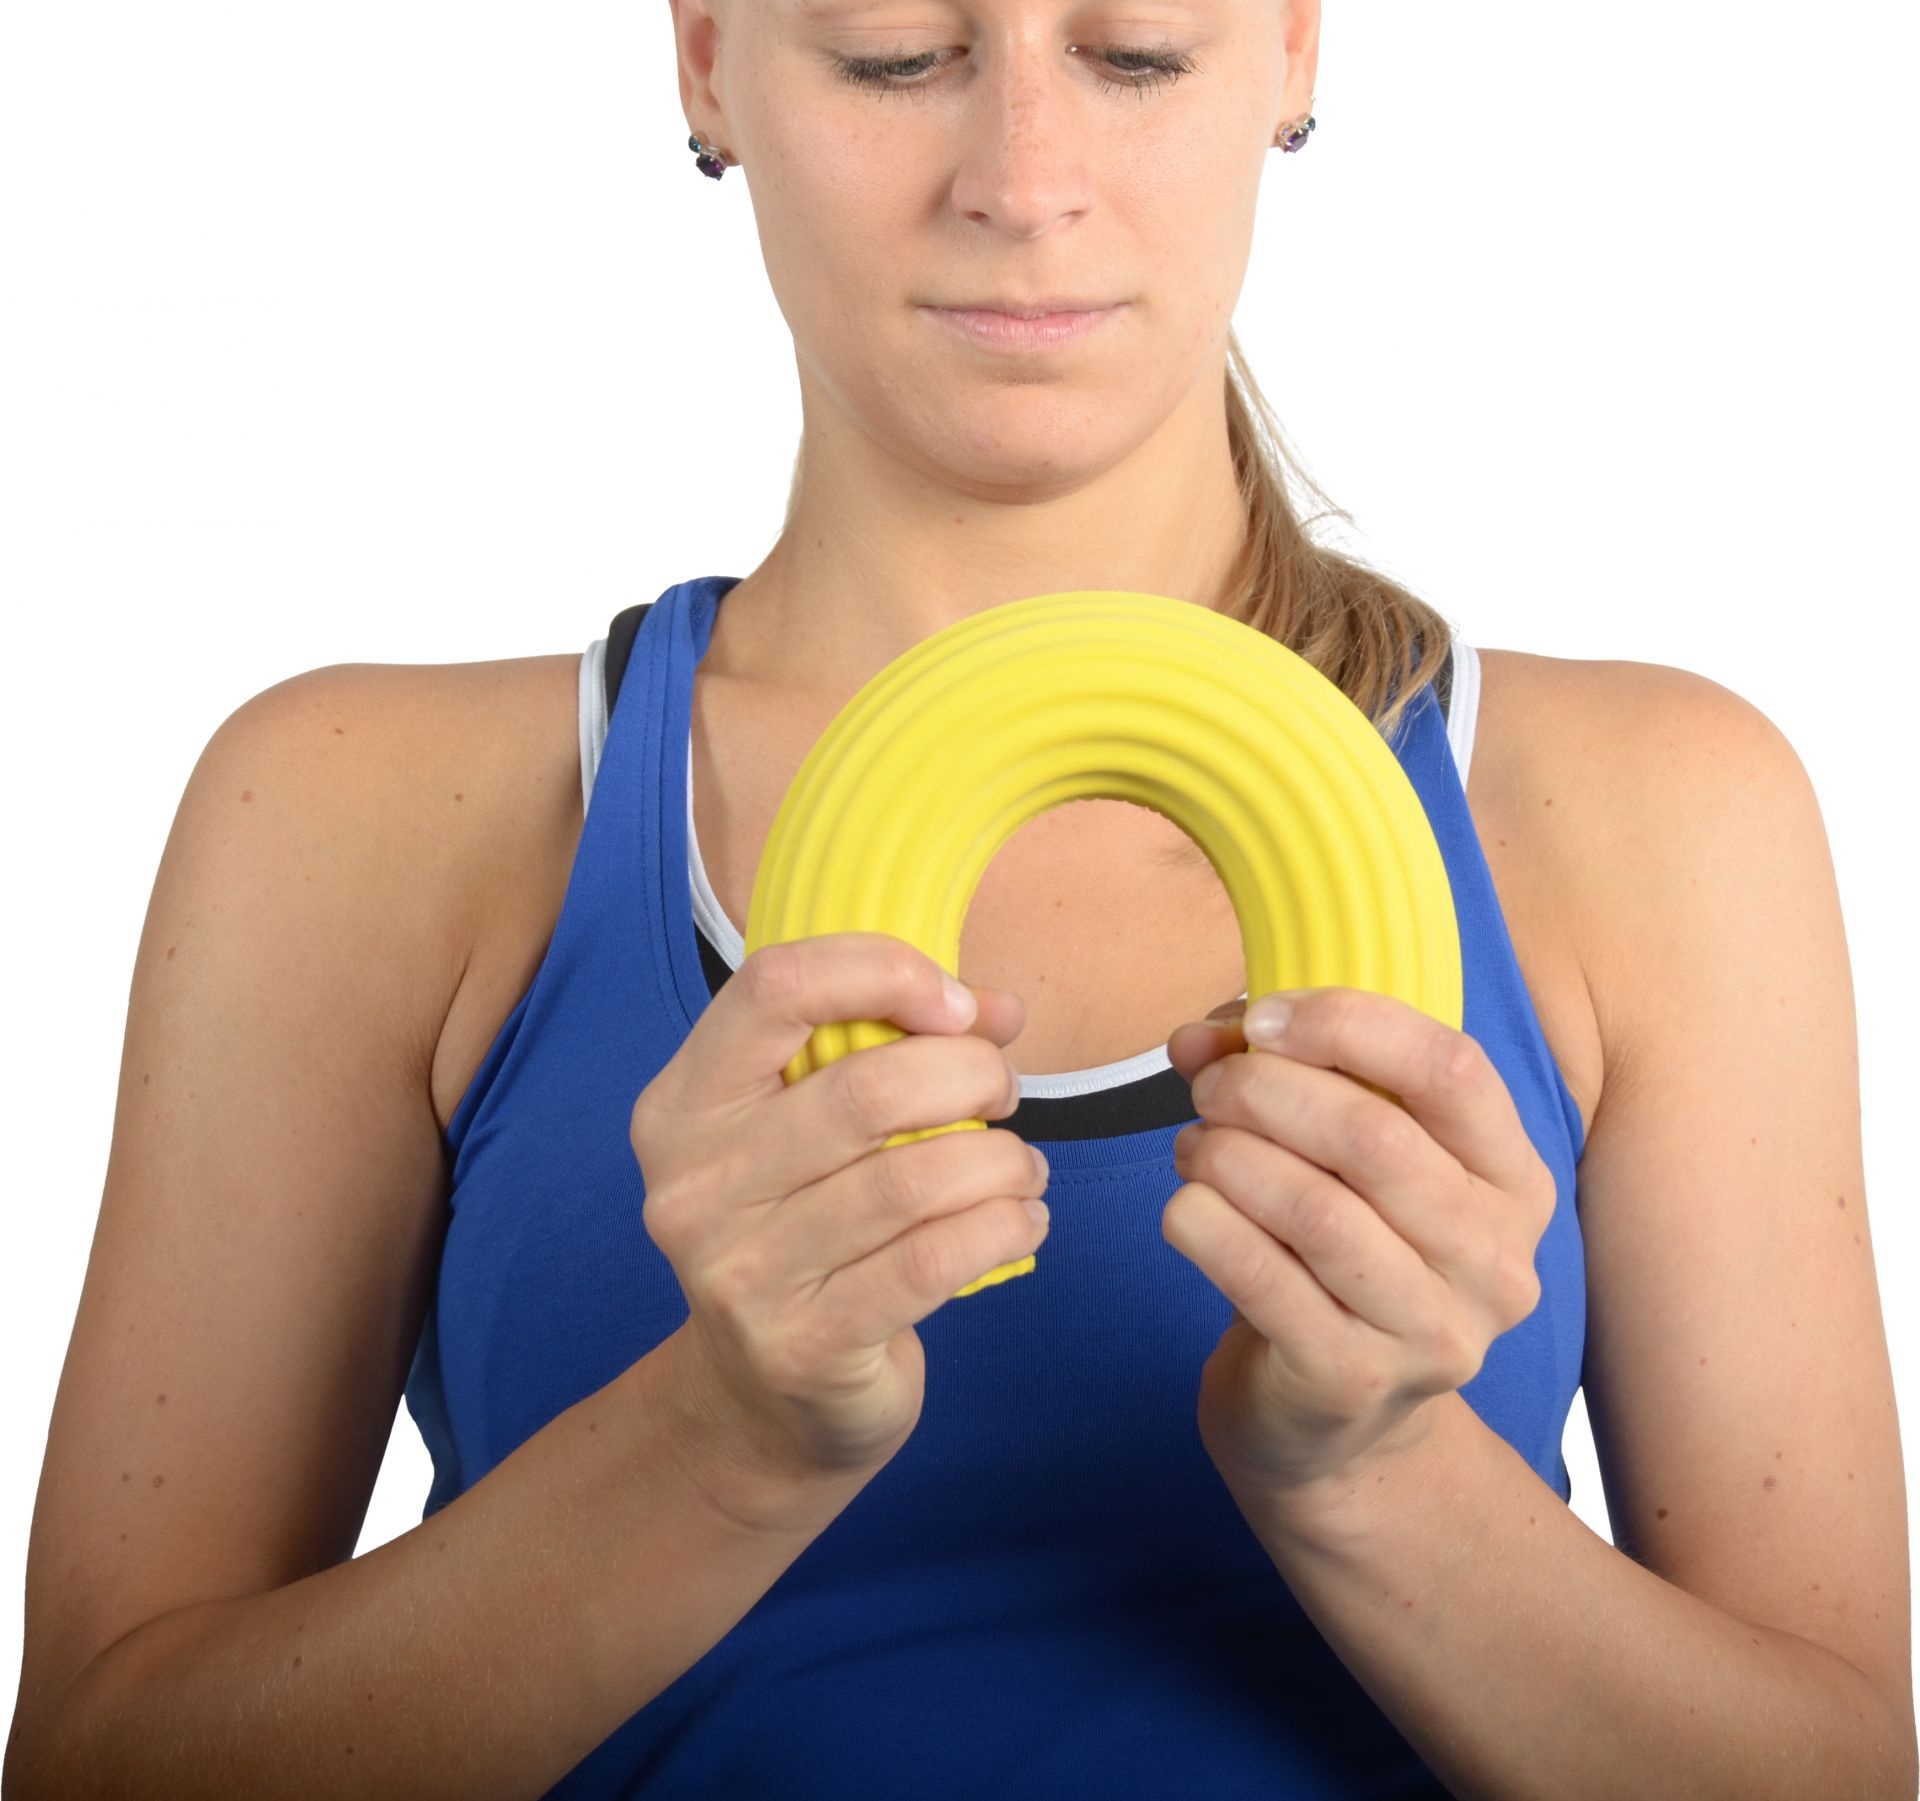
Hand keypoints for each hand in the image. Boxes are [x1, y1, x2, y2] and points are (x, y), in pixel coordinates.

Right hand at [632, 933, 1048, 1523]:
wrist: (759, 1404)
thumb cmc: (802, 1234)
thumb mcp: (809, 1132)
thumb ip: (891, 1048)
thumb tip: (1000, 1009)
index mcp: (684, 1107)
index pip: (774, 987)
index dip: (882, 971)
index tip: (954, 1006)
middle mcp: (694, 1186)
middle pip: (868, 1089)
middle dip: (972, 1075)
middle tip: (1004, 1092)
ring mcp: (741, 1273)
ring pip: (914, 1179)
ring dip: (1001, 1160)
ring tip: (1020, 1165)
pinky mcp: (805, 1345)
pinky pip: (935, 1261)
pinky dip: (1002, 1226)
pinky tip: (1020, 1217)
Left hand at [1163, 986, 1556, 1503]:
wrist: (1328, 1420)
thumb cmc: (1334, 1256)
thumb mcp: (1330, 1154)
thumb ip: (1276, 1074)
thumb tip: (1198, 1037)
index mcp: (1513, 1180)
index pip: (1453, 1068)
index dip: (1347, 1024)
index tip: (1263, 1019)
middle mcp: (1494, 1260)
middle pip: (1372, 1135)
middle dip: (1264, 1092)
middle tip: (1209, 1089)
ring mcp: (1433, 1332)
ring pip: (1312, 1206)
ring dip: (1227, 1155)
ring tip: (1195, 1148)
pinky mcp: (1353, 1380)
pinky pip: (1258, 1274)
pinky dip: (1202, 1222)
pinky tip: (1186, 1209)